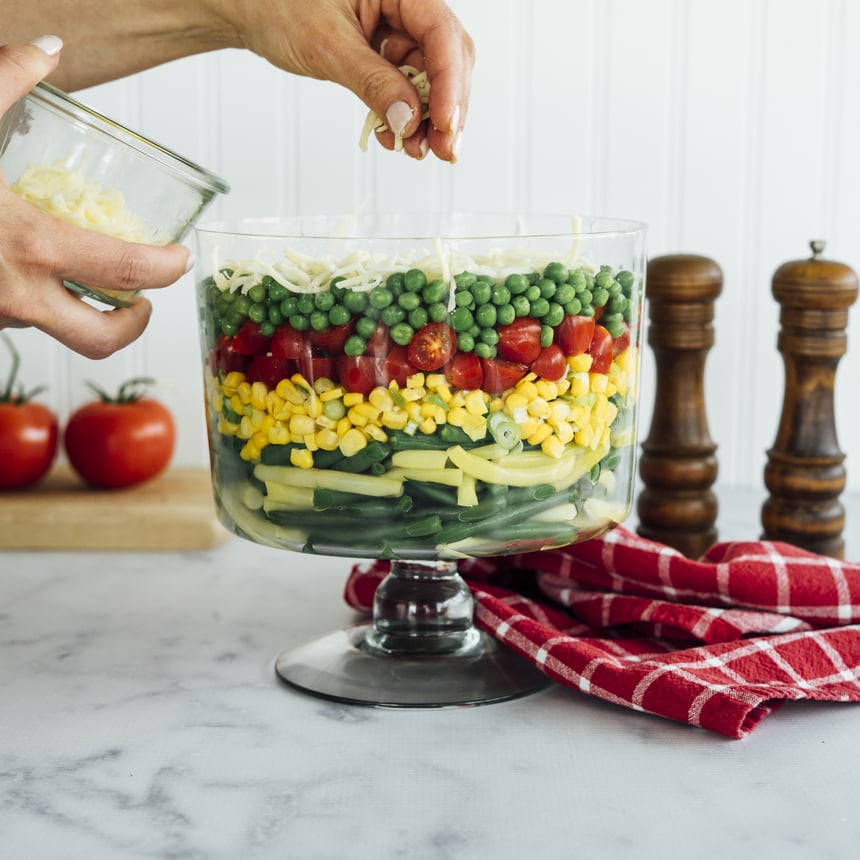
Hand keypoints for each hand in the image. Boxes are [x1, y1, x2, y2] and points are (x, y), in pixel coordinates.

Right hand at [0, 38, 192, 357]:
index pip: (126, 273)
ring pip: (51, 330)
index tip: (180, 258)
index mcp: (26, 246)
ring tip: (85, 278)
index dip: (165, 270)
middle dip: (133, 325)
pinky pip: (10, 319)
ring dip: (78, 312)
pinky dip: (29, 302)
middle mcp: (12, 296)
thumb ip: (2, 80)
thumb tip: (48, 49)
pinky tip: (19, 267)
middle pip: (100, 341)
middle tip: (142, 300)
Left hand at [219, 0, 474, 161]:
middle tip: (443, 149)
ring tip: (416, 150)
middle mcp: (404, 8)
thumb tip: (408, 118)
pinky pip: (405, 91)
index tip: (445, 124)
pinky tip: (395, 137)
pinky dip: (403, 118)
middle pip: (447, 60)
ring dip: (427, 121)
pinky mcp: (384, 57)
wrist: (248, 10)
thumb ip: (372, 81)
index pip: (441, 33)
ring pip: (430, 81)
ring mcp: (396, 34)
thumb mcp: (328, 44)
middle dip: (446, 108)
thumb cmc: (277, 4)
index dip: (449, 83)